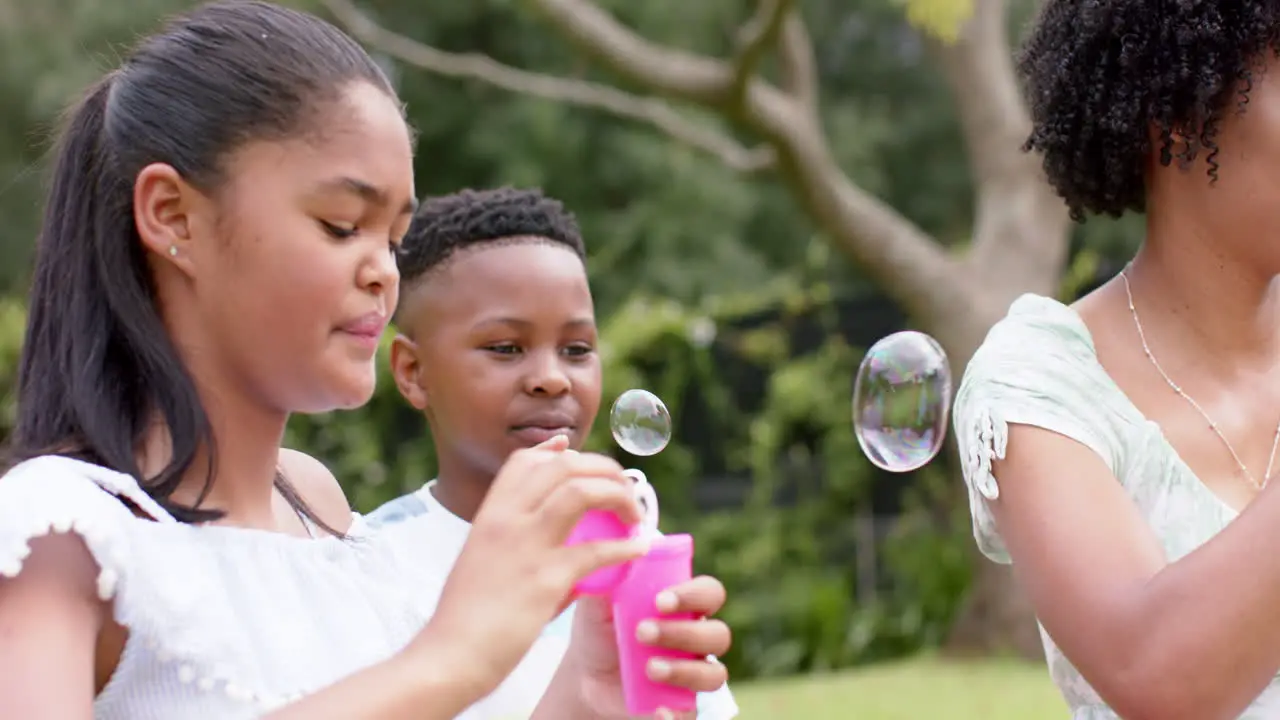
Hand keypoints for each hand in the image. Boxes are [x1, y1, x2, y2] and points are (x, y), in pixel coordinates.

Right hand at [407, 435, 648, 695]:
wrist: (449, 656)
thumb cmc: (465, 618)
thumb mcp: (482, 564)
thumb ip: (519, 547)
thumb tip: (570, 555)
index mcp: (489, 515)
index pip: (524, 461)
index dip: (556, 452)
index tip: (579, 456)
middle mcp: (507, 520)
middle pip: (564, 466)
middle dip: (604, 470)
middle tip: (625, 490)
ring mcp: (527, 546)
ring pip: (581, 491)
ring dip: (618, 496)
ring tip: (635, 515)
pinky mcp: (545, 580)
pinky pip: (596, 550)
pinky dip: (624, 547)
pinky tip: (638, 551)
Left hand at [574, 575, 732, 717]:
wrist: (585, 675)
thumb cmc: (601, 628)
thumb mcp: (598, 604)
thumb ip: (608, 578)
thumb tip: (615, 555)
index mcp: (686, 606)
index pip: (710, 592)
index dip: (693, 595)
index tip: (660, 601)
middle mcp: (697, 638)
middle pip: (717, 634)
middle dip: (683, 633)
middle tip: (642, 632)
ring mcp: (693, 673)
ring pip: (713, 674)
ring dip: (684, 671)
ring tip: (650, 668)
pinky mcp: (682, 705)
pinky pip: (693, 713)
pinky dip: (677, 713)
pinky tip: (659, 709)